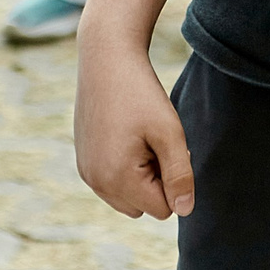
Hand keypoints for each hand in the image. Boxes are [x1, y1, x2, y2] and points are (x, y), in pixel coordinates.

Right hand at [74, 36, 194, 218]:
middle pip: (144, 207)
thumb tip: (185, 210)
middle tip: (154, 141)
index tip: (166, 145)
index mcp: (117, 179)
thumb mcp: (170, 133)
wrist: (106, 59)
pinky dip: (125, 168)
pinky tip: (125, 134)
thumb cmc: (141, 94)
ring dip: (141, 176)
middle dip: (156, 182)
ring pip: (128, 197)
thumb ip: (180, 176)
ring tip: (140, 138)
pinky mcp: (83, 161)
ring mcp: (86, 172)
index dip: (173, 179)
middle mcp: (95, 182)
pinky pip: (112, 183)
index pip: (163, 209)